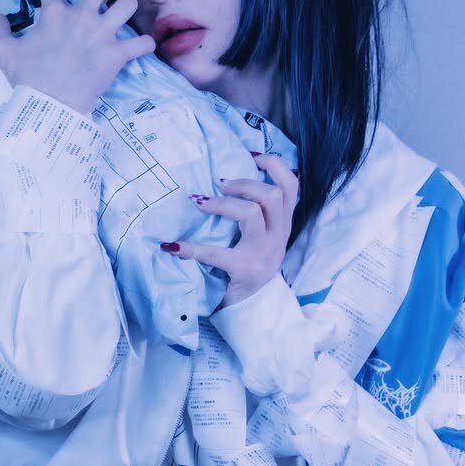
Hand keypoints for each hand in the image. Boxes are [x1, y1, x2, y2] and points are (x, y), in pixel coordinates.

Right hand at [0, 0, 155, 112]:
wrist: (49, 106)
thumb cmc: (27, 79)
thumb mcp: (3, 52)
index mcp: (54, 13)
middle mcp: (82, 17)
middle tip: (98, 3)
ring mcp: (103, 34)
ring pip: (128, 3)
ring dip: (127, 10)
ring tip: (122, 20)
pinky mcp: (118, 54)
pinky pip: (143, 42)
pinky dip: (144, 45)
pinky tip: (138, 48)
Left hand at [160, 153, 298, 307]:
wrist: (256, 310)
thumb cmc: (252, 266)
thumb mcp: (265, 237)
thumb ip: (259, 213)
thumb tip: (225, 179)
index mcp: (283, 224)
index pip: (291, 186)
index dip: (274, 165)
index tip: (250, 155)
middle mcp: (278, 235)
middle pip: (273, 194)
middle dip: (244, 183)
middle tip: (220, 184)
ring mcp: (264, 253)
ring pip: (253, 213)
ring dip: (223, 204)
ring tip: (200, 202)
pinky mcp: (245, 270)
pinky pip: (217, 253)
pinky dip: (192, 248)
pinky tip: (172, 246)